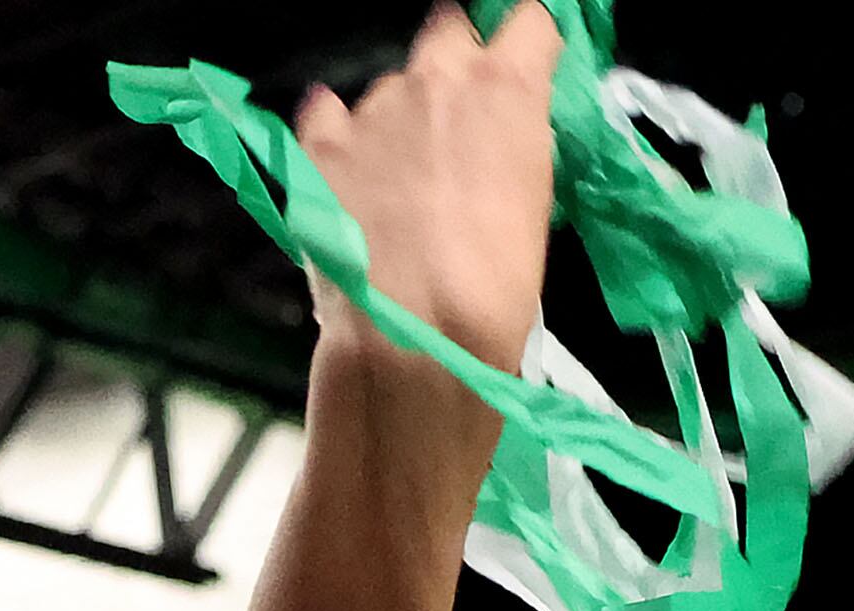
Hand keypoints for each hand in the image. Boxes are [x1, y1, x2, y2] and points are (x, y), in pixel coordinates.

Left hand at [295, 5, 562, 379]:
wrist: (418, 335)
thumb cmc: (496, 281)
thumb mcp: (532, 195)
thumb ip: (511, 137)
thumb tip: (494, 131)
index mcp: (505, 86)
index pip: (527, 20)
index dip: (522, 43)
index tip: (519, 63)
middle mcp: (436, 79)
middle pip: (446, 31)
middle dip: (451, 61)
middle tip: (449, 115)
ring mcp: (373, 109)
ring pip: (387, 85)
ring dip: (393, 115)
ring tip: (391, 174)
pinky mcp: (321, 147)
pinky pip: (323, 112)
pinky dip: (332, 129)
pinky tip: (339, 162)